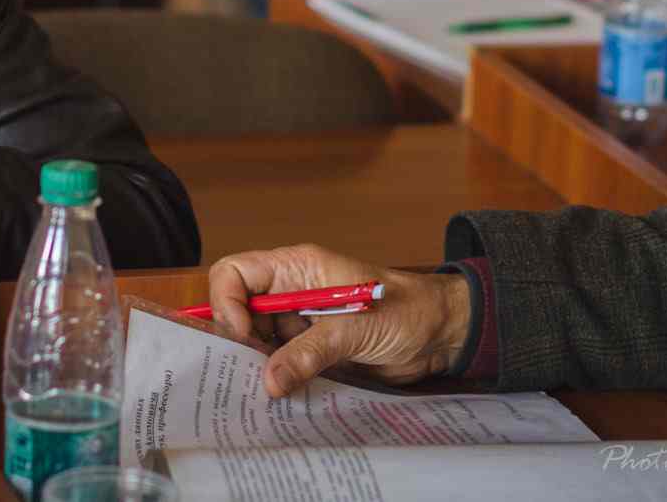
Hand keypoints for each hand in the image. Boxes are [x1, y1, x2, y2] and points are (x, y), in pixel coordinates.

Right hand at [208, 244, 471, 397]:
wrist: (440, 335)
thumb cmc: (407, 312)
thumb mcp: (357, 328)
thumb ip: (311, 351)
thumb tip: (269, 383)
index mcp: (296, 268)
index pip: (234, 274)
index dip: (227, 303)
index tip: (245, 338)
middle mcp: (290, 292)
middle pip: (237, 310)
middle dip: (238, 342)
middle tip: (250, 374)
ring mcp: (298, 322)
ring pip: (254, 342)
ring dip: (257, 366)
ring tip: (266, 392)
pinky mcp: (309, 350)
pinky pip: (278, 364)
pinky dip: (276, 380)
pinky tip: (282, 397)